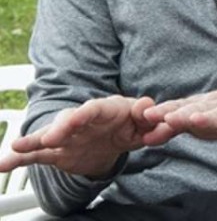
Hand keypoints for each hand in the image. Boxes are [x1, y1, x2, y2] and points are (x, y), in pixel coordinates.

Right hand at [0, 95, 167, 177]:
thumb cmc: (132, 124)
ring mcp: (68, 136)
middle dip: (61, 127)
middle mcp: (84, 121)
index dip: (85, 113)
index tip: (76, 120)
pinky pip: (37, 155)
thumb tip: (148, 107)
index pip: (95, 109)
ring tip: (17, 145)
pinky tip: (2, 164)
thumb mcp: (142, 121)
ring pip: (49, 136)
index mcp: (106, 109)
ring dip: (35, 140)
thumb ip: (145, 114)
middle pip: (70, 121)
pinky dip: (20, 158)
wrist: (119, 137)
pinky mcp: (58, 152)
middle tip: (51, 137)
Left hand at [142, 75, 216, 144]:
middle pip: (200, 110)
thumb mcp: (207, 114)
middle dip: (184, 115)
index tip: (147, 115)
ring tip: (198, 120)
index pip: (184, 108)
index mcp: (208, 107)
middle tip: (167, 118)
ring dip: (211, 118)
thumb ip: (179, 126)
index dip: (166, 112)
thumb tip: (145, 138)